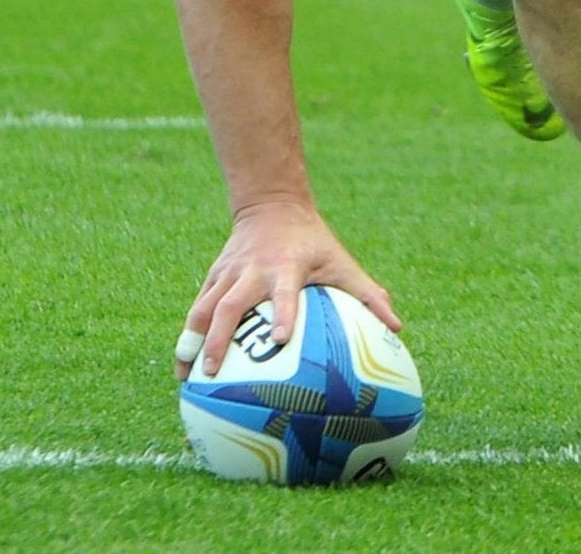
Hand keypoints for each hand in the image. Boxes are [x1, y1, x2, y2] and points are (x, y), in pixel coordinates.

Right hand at [178, 198, 399, 379]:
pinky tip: (183, 365)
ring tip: (186, 376)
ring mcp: (228, 274)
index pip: (283, 292)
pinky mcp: (214, 276)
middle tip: (212, 372)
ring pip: (203, 308)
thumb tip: (397, 327)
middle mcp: (251, 272)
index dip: (282, 313)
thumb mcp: (341, 262)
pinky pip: (197, 307)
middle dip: (218, 338)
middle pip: (227, 305)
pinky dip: (188, 335)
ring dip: (192, 341)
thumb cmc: (313, 242)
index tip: (281, 341)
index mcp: (285, 268)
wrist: (271, 204)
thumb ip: (368, 294)